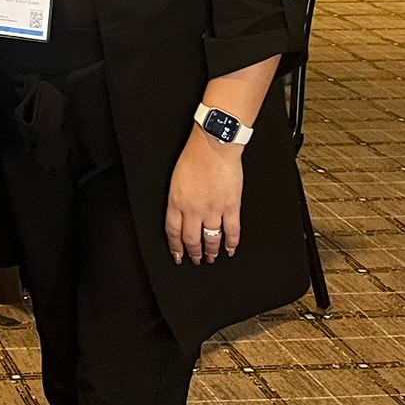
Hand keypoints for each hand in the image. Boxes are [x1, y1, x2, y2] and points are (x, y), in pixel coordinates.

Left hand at [166, 131, 243, 263]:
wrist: (214, 144)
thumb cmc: (194, 155)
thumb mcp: (176, 178)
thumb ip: (177, 199)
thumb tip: (180, 214)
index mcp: (177, 201)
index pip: (173, 231)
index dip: (175, 247)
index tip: (178, 255)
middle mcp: (193, 208)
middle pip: (191, 239)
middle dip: (193, 253)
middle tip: (195, 260)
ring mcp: (213, 209)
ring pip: (211, 238)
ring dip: (211, 251)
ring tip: (211, 258)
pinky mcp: (231, 206)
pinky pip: (232, 230)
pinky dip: (232, 243)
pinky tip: (230, 249)